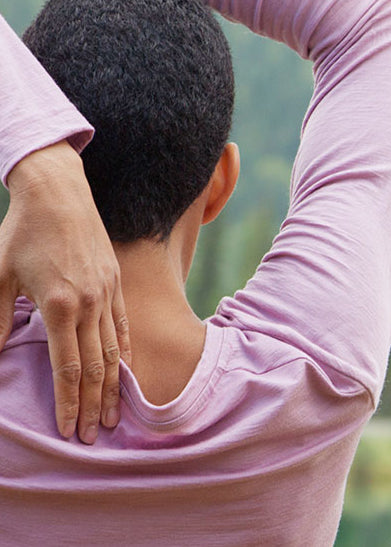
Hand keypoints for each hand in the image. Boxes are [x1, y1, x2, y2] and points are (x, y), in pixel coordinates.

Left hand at [0, 141, 130, 443]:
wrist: (59, 194)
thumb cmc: (22, 233)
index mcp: (58, 305)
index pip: (68, 367)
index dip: (69, 402)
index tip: (70, 430)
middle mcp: (89, 303)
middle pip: (97, 366)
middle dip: (94, 405)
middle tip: (94, 436)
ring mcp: (108, 292)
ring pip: (115, 349)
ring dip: (113, 386)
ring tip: (114, 415)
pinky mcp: (116, 282)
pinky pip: (124, 325)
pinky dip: (126, 353)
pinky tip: (126, 372)